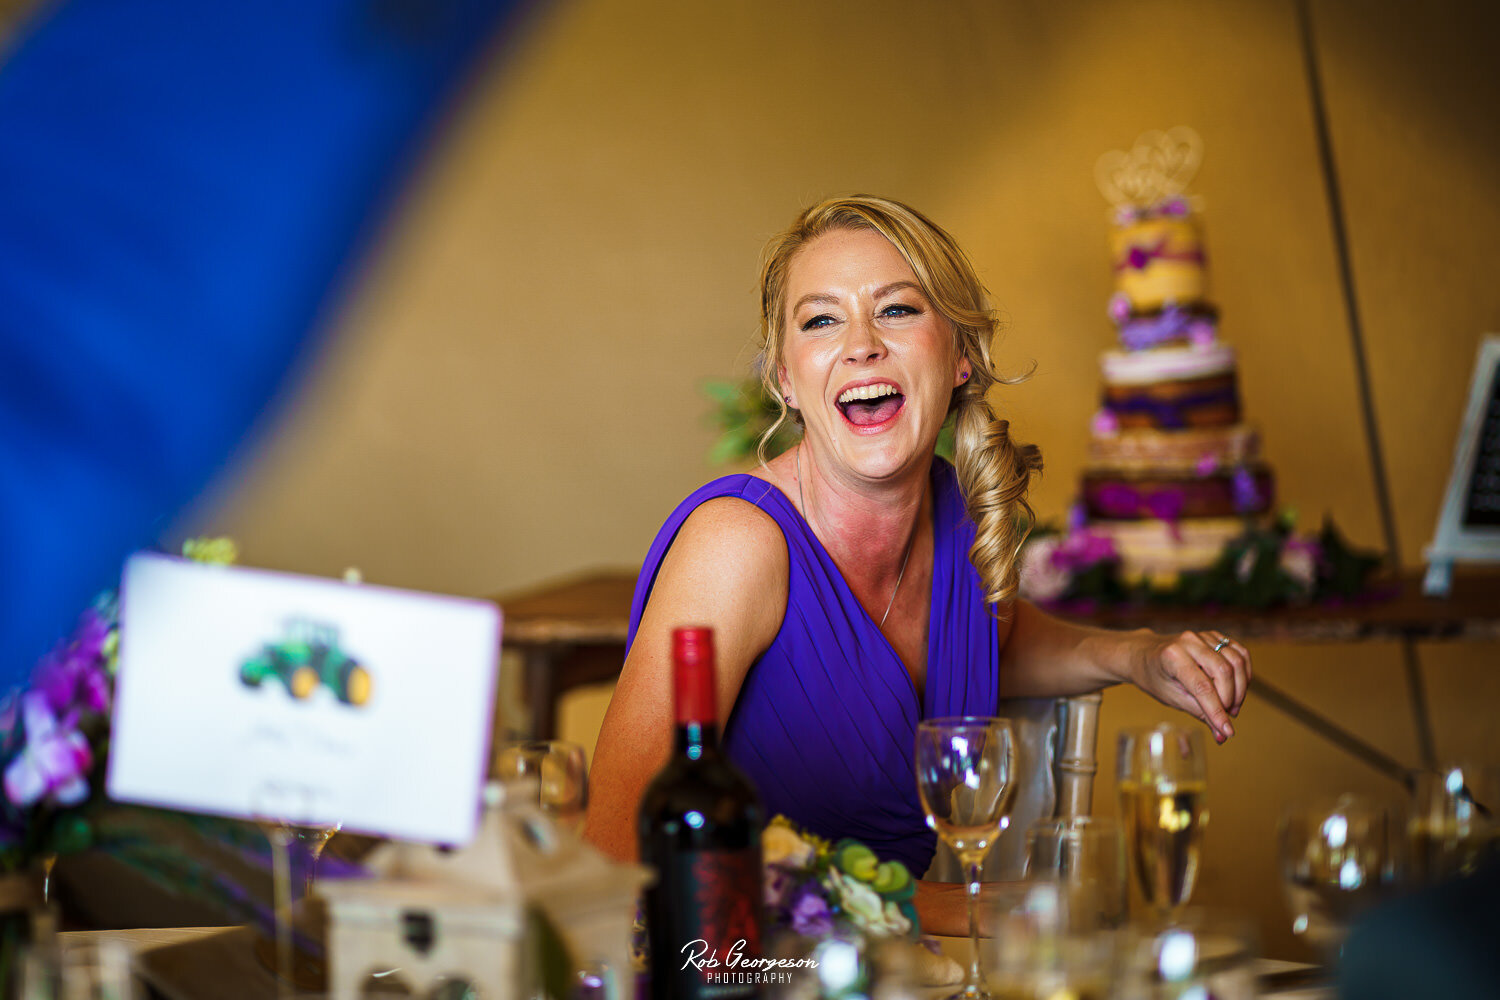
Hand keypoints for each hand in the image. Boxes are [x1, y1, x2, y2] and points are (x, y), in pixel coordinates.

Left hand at [1127, 629, 1250, 743]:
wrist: (1143, 654)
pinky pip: (1240, 653)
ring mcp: (1203, 636)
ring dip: (1240, 688)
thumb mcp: (1171, 698)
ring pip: (1236, 661)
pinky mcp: (1215, 636)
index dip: (1217, 711)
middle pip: (1224, 671)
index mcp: (1172, 656)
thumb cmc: (1154, 676)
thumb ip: (1199, 713)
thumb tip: (1222, 735)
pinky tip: (1237, 687)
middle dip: (1230, 699)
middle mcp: (1189, 641)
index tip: (1228, 732)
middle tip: (1227, 715)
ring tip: (1231, 705)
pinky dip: (1244, 673)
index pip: (1202, 687)